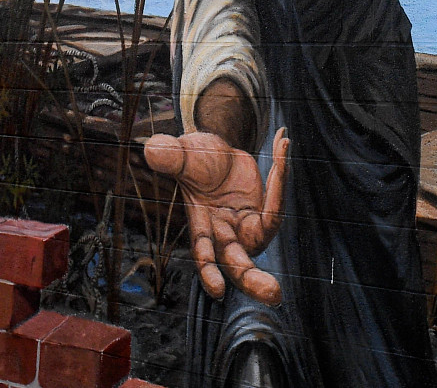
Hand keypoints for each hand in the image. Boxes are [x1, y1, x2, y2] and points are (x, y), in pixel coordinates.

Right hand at [143, 127, 289, 303]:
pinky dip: (280, 171)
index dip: (209, 272)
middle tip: (274, 295)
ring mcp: (246, 223)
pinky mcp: (263, 211)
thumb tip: (153, 149)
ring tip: (283, 158)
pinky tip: (282, 141)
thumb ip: (171, 158)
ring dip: (277, 195)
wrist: (212, 156)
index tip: (218, 290)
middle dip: (253, 280)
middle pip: (239, 263)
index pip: (204, 254)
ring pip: (265, 231)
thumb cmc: (192, 161)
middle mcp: (225, 232)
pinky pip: (276, 198)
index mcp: (200, 227)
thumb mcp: (181, 157)